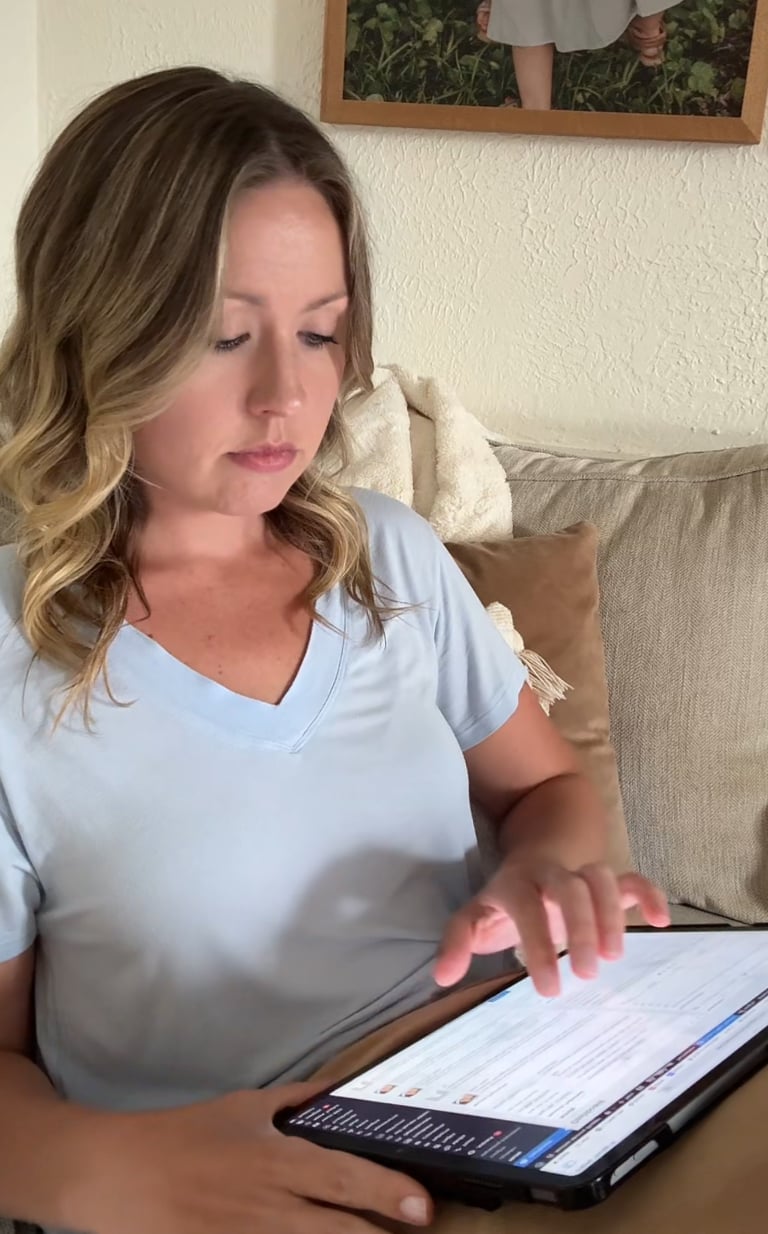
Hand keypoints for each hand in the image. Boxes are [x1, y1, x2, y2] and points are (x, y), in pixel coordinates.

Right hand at [65, 1084, 432, 1233]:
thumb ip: (297, 1101)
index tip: (424, 1207)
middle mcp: (270, 1205)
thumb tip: (344, 1089)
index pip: (345, 1177)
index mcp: (277, 1158)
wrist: (119, 1174)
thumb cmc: (185, 1134)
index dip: (388, 1193)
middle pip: (339, 1230)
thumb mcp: (243, 1106)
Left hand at [434, 859, 669, 996]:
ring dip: (611, 915)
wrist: (540, 846)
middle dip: (580, 927)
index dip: (537, 945)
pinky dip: (650, 895)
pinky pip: (634, 878)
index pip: (526, 909)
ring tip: (612, 956)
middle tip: (586, 973)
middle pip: (570, 888)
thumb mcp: (478, 914)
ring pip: (602, 878)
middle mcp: (552, 875)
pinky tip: (660, 921)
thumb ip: (459, 942)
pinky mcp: (611, 878)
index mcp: (517, 884)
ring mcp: (584, 873)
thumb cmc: (509, 896)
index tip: (549, 988)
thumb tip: (442, 977)